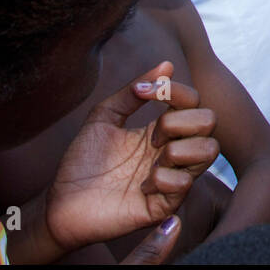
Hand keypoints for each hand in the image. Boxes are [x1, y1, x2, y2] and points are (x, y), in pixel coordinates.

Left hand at [43, 61, 218, 254]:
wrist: (60, 203)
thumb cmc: (81, 162)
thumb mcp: (103, 117)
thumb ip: (132, 92)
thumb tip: (167, 64)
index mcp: (161, 130)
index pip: (192, 102)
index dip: (175, 91)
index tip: (141, 94)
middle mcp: (172, 151)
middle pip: (209, 121)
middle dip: (180, 120)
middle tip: (151, 135)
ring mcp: (172, 178)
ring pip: (209, 150)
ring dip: (180, 147)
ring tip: (152, 157)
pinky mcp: (164, 205)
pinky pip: (184, 185)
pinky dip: (165, 178)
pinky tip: (143, 184)